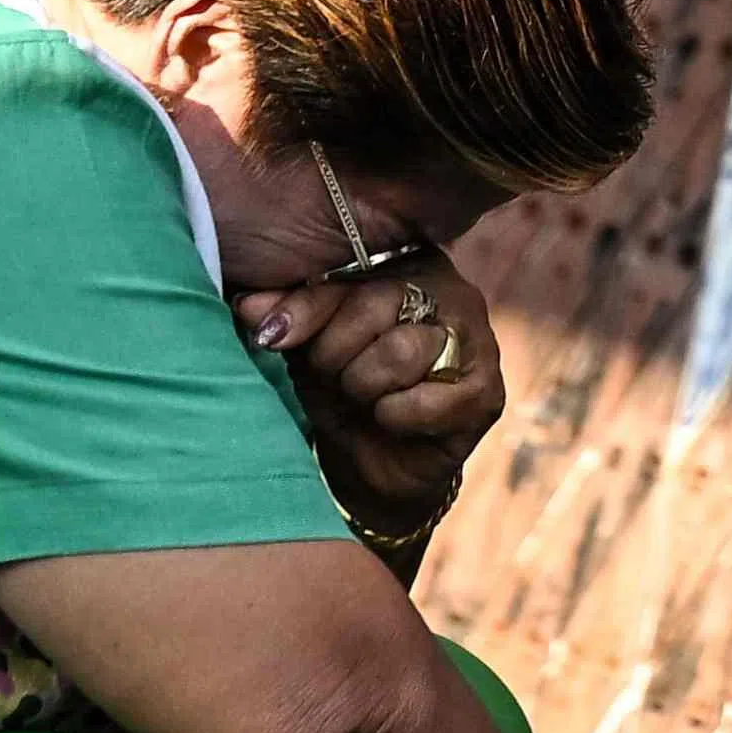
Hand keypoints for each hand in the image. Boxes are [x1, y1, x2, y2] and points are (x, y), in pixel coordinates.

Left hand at [241, 249, 506, 545]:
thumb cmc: (341, 391)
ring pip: (401, 351)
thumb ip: (285, 317)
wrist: (373, 467)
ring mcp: (477, 341)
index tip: (269, 337)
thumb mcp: (307, 347)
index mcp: (410, 265)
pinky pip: (423, 400)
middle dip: (336, 353)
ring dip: (365, 386)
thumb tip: (247, 305)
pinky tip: (391, 421)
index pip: (353, 270)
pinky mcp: (485, 393)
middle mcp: (452, 292)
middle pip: (379, 304)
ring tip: (363, 399)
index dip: (306, 306)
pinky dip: (394, 417)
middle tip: (332, 379)